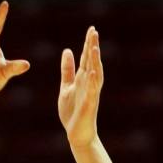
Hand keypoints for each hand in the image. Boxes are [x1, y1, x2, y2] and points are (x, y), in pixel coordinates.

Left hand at [58, 24, 103, 151]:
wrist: (77, 134)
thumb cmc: (73, 112)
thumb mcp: (66, 86)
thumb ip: (67, 69)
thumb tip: (67, 50)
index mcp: (83, 79)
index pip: (87, 58)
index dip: (88, 44)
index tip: (91, 29)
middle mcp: (89, 84)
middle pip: (92, 62)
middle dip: (93, 47)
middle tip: (94, 31)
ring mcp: (91, 94)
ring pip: (95, 74)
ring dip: (95, 61)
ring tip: (95, 47)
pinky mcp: (89, 105)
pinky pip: (92, 91)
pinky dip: (93, 82)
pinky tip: (93, 72)